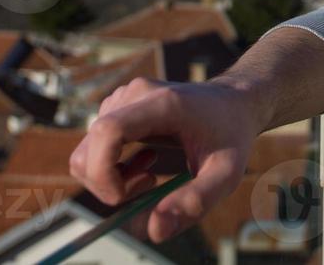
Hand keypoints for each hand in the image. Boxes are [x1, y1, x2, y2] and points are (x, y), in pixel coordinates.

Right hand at [69, 76, 263, 242]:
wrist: (235, 101)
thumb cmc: (232, 134)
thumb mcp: (227, 172)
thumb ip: (196, 201)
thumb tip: (155, 230)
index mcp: (162, 104)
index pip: (108, 131)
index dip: (103, 173)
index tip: (123, 198)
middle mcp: (136, 95)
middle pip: (89, 150)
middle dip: (108, 185)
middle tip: (150, 188)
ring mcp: (124, 98)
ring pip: (88, 152)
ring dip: (112, 177)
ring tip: (152, 174)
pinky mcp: (119, 106)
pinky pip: (95, 146)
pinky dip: (111, 166)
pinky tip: (147, 160)